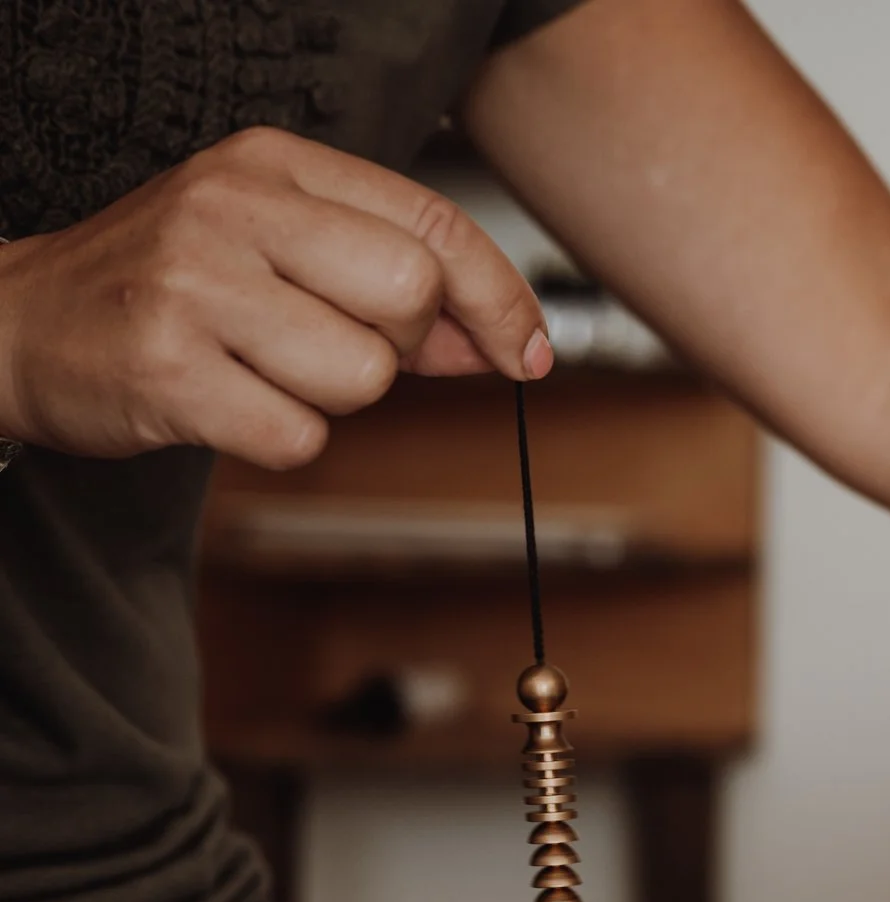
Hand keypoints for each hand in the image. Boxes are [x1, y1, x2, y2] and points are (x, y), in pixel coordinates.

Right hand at [0, 126, 551, 470]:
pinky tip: (228, 403)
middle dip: (398, 349)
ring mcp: (195, 286)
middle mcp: (232, 209)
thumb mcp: (278, 251)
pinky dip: (280, 437)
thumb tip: (504, 340)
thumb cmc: (166, 286)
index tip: (527, 352)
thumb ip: (392, 289)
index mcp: (272, 165)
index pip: (434, 225)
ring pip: (362, 376)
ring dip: (331, 398)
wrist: (19, 322)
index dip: (500, 299)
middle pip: (410, 298)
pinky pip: (300, 435)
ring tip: (261, 369)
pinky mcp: (169, 370)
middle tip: (330, 348)